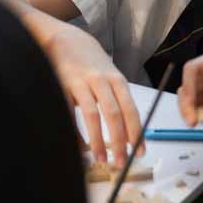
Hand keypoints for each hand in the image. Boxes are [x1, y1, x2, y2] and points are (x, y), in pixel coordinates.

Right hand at [46, 24, 142, 166]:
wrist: (66, 39)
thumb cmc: (92, 64)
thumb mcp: (110, 77)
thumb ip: (118, 100)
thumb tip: (128, 135)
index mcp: (117, 80)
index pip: (131, 109)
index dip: (136, 132)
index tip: (139, 152)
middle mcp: (101, 80)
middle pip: (114, 114)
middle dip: (119, 141)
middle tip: (121, 163)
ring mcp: (81, 82)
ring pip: (93, 115)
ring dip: (98, 141)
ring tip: (101, 159)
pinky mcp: (63, 85)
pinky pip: (71, 113)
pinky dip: (77, 132)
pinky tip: (81, 146)